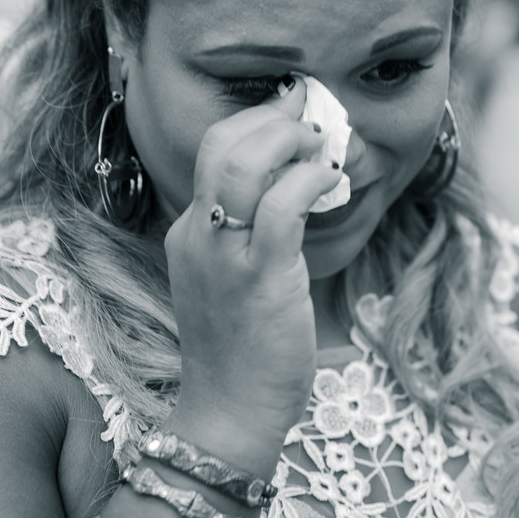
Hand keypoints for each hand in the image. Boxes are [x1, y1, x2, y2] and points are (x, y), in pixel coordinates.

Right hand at [163, 76, 341, 476]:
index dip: (254, 119)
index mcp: (188, 231)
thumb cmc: (242, 347)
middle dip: (272, 117)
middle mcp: (197, 235)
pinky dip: (309, 181)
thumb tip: (295, 184)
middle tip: (311, 117)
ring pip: (246, 164)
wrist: (231, 410)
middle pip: (222, 143)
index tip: (291, 107)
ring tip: (321, 146)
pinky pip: (282, 207)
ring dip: (291, 140)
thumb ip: (250, 231)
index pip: (211, 149)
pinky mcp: (260, 278)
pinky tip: (330, 180)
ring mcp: (223, 256)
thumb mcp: (231, 278)